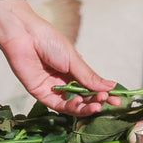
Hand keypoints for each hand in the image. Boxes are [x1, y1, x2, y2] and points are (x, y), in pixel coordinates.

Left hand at [0, 0, 115, 114]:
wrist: (24, 34)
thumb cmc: (48, 40)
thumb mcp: (73, 59)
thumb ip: (89, 76)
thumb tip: (110, 87)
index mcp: (73, 71)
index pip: (91, 88)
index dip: (104, 95)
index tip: (117, 100)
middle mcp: (64, 82)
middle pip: (83, 99)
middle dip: (97, 102)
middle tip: (108, 103)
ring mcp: (52, 89)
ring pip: (72, 105)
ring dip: (85, 108)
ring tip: (97, 105)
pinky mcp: (40, 93)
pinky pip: (58, 105)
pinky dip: (70, 107)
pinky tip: (80, 104)